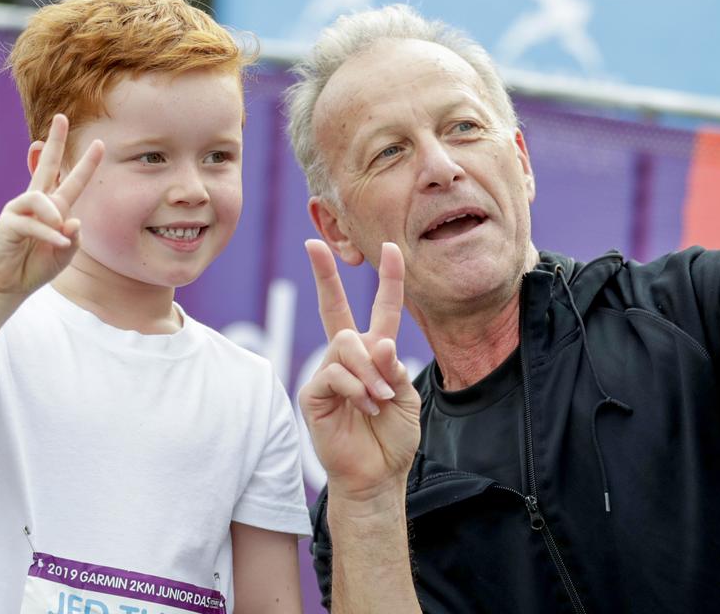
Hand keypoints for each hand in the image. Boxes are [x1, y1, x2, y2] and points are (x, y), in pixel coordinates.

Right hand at [0, 114, 103, 300]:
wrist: (10, 284)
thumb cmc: (38, 265)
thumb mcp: (66, 254)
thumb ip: (74, 237)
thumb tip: (73, 220)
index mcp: (55, 207)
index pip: (72, 180)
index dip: (87, 163)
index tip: (100, 143)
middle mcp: (37, 203)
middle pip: (46, 166)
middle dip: (55, 142)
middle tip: (61, 118)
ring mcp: (20, 210)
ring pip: (40, 198)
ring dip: (54, 217)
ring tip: (61, 236)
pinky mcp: (8, 223)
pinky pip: (32, 223)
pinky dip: (48, 234)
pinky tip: (57, 242)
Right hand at [299, 240, 420, 501]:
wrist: (378, 475)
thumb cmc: (392, 438)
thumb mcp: (407, 397)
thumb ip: (395, 368)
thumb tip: (377, 343)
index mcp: (376, 354)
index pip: (382, 309)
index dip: (389, 279)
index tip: (392, 248)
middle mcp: (349, 357)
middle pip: (334, 308)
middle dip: (324, 275)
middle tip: (313, 244)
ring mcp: (327, 373)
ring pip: (344, 343)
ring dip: (369, 371)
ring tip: (381, 400)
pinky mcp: (313, 394)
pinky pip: (333, 373)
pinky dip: (356, 388)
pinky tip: (366, 407)